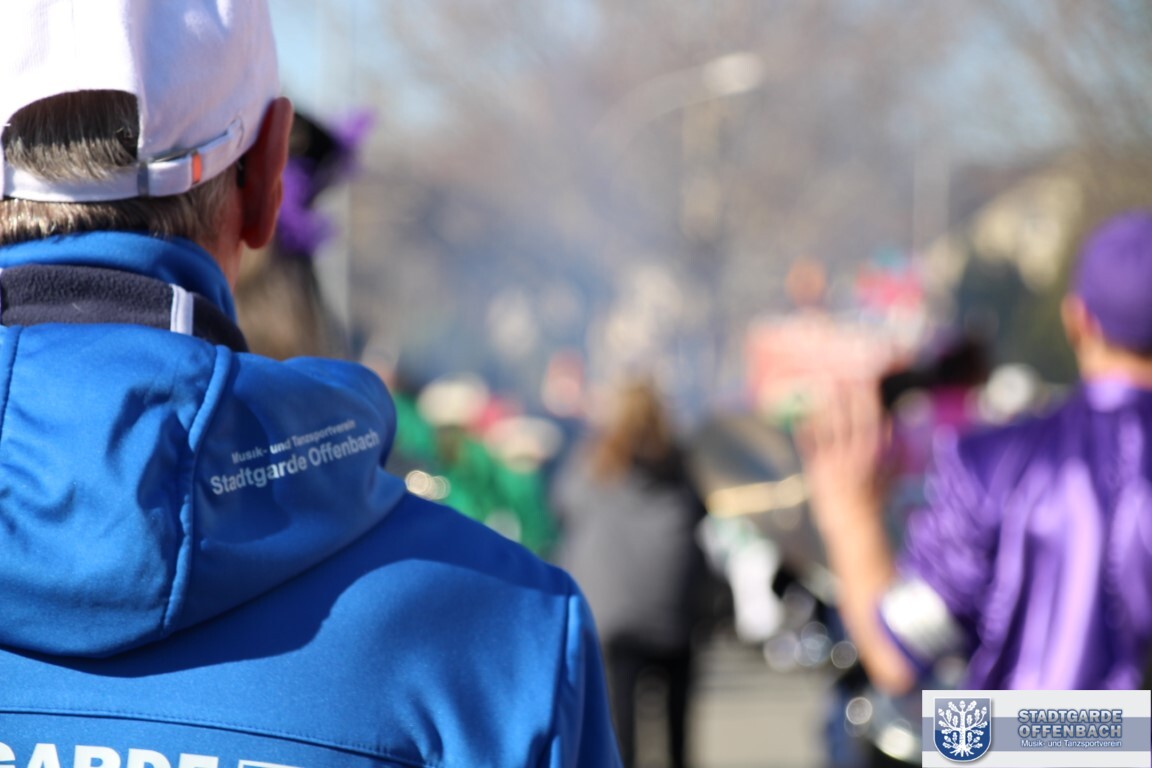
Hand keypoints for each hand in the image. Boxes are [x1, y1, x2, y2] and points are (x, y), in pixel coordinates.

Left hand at [797, 378, 890, 534]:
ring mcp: (834, 462)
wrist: (854, 524)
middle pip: (847, 418)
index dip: (867, 397)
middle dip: (842, 395)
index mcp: (875, 453)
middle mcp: (855, 455)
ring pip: (826, 428)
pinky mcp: (816, 470)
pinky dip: (803, 428)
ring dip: (821, 406)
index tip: (865, 378)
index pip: (872, 418)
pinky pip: (808, 444)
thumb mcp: (891, 471)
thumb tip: (898, 422)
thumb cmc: (874, 497)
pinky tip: (798, 414)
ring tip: (816, 387)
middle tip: (835, 374)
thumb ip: (895, 446)